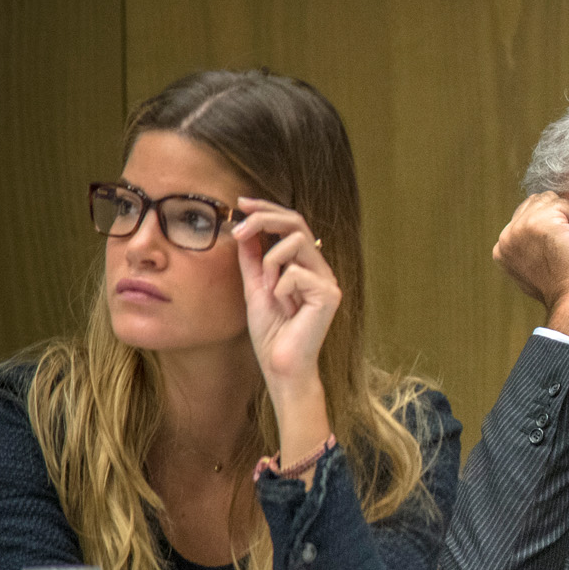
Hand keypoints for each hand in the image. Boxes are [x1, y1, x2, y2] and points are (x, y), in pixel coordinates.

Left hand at [234, 201, 339, 388]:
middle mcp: (320, 269)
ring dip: (271, 262)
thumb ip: (253, 259)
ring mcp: (327, 281)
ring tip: (269, 290)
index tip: (241, 202)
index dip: (267, 209)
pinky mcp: (329, 295)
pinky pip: (295, 273)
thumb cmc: (272, 333)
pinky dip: (280, 289)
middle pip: (297, 223)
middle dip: (264, 218)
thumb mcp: (255, 287)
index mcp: (305, 266)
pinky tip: (285, 308)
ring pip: (295, 242)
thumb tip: (244, 229)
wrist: (281, 366)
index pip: (291, 224)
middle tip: (238, 227)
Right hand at [492, 192, 568, 344]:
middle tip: (566, 249)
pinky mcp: (539, 222)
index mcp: (502, 248)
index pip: (527, 213)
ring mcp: (520, 228)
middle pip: (538, 202)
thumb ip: (529, 246)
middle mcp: (506, 237)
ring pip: (551, 201)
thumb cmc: (566, 289)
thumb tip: (541, 228)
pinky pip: (566, 205)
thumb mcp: (536, 267)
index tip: (558, 253)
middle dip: (558, 219)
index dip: (550, 226)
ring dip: (567, 220)